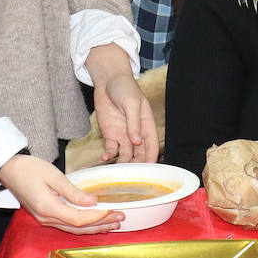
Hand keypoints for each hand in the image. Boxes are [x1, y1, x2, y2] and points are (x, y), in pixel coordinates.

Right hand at [0, 154, 123, 232]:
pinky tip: (94, 222)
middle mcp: (47, 219)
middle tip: (121, 218)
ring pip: (73, 229)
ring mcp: (45, 219)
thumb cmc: (30, 168)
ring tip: (112, 223)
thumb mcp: (54, 176)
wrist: (9, 169)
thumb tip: (92, 202)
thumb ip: (73, 192)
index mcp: (49, 209)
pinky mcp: (45, 216)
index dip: (98, 217)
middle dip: (101, 224)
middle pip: (79, 228)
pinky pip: (67, 225)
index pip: (79, 219)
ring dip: (94, 227)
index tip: (113, 210)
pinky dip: (83, 225)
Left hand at [84, 42, 159, 163]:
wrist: (107, 81)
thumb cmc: (124, 88)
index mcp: (146, 124)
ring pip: (126, 155)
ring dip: (123, 163)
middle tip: (132, 176)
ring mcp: (123, 135)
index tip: (150, 171)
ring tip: (118, 170)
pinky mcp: (111, 134)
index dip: (152, 158)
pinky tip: (105, 158)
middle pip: (140, 154)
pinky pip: (111, 149)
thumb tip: (137, 141)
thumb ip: (134, 122)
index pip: (152, 145)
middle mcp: (136, 132)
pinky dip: (109, 155)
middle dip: (137, 165)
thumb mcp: (131, 103)